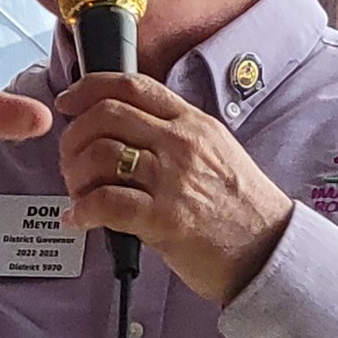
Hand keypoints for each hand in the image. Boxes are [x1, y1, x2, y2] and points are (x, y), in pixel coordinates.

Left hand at [56, 73, 292, 304]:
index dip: (89, 87)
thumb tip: (125, 131)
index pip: (132, 85)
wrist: (269, 251)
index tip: (67, 101)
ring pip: (100, 155)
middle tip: (70, 159)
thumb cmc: (241, 207)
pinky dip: (82, 210)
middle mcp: (181, 143)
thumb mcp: (215, 150)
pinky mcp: (165, 219)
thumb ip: (174, 134)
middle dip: (74, 136)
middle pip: (106, 115)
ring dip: (75, 174)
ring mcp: (173, 179)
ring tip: (77, 193)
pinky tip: (79, 219)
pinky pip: (106, 203)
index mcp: (192, 122)